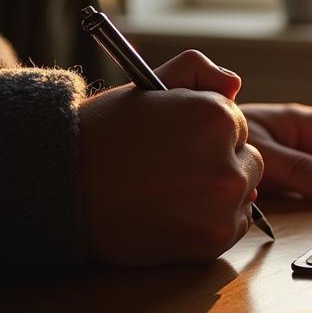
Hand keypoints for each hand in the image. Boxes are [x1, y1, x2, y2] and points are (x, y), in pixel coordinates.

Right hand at [78, 50, 263, 264]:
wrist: (60, 190)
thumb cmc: (104, 135)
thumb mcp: (149, 87)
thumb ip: (198, 72)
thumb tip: (234, 85)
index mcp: (216, 118)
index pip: (237, 126)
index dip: (205, 132)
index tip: (174, 140)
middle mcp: (229, 163)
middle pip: (250, 161)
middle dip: (221, 162)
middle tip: (172, 168)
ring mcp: (224, 205)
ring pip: (244, 194)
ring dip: (220, 193)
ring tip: (171, 191)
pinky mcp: (215, 239)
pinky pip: (233, 225)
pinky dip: (212, 221)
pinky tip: (175, 213)